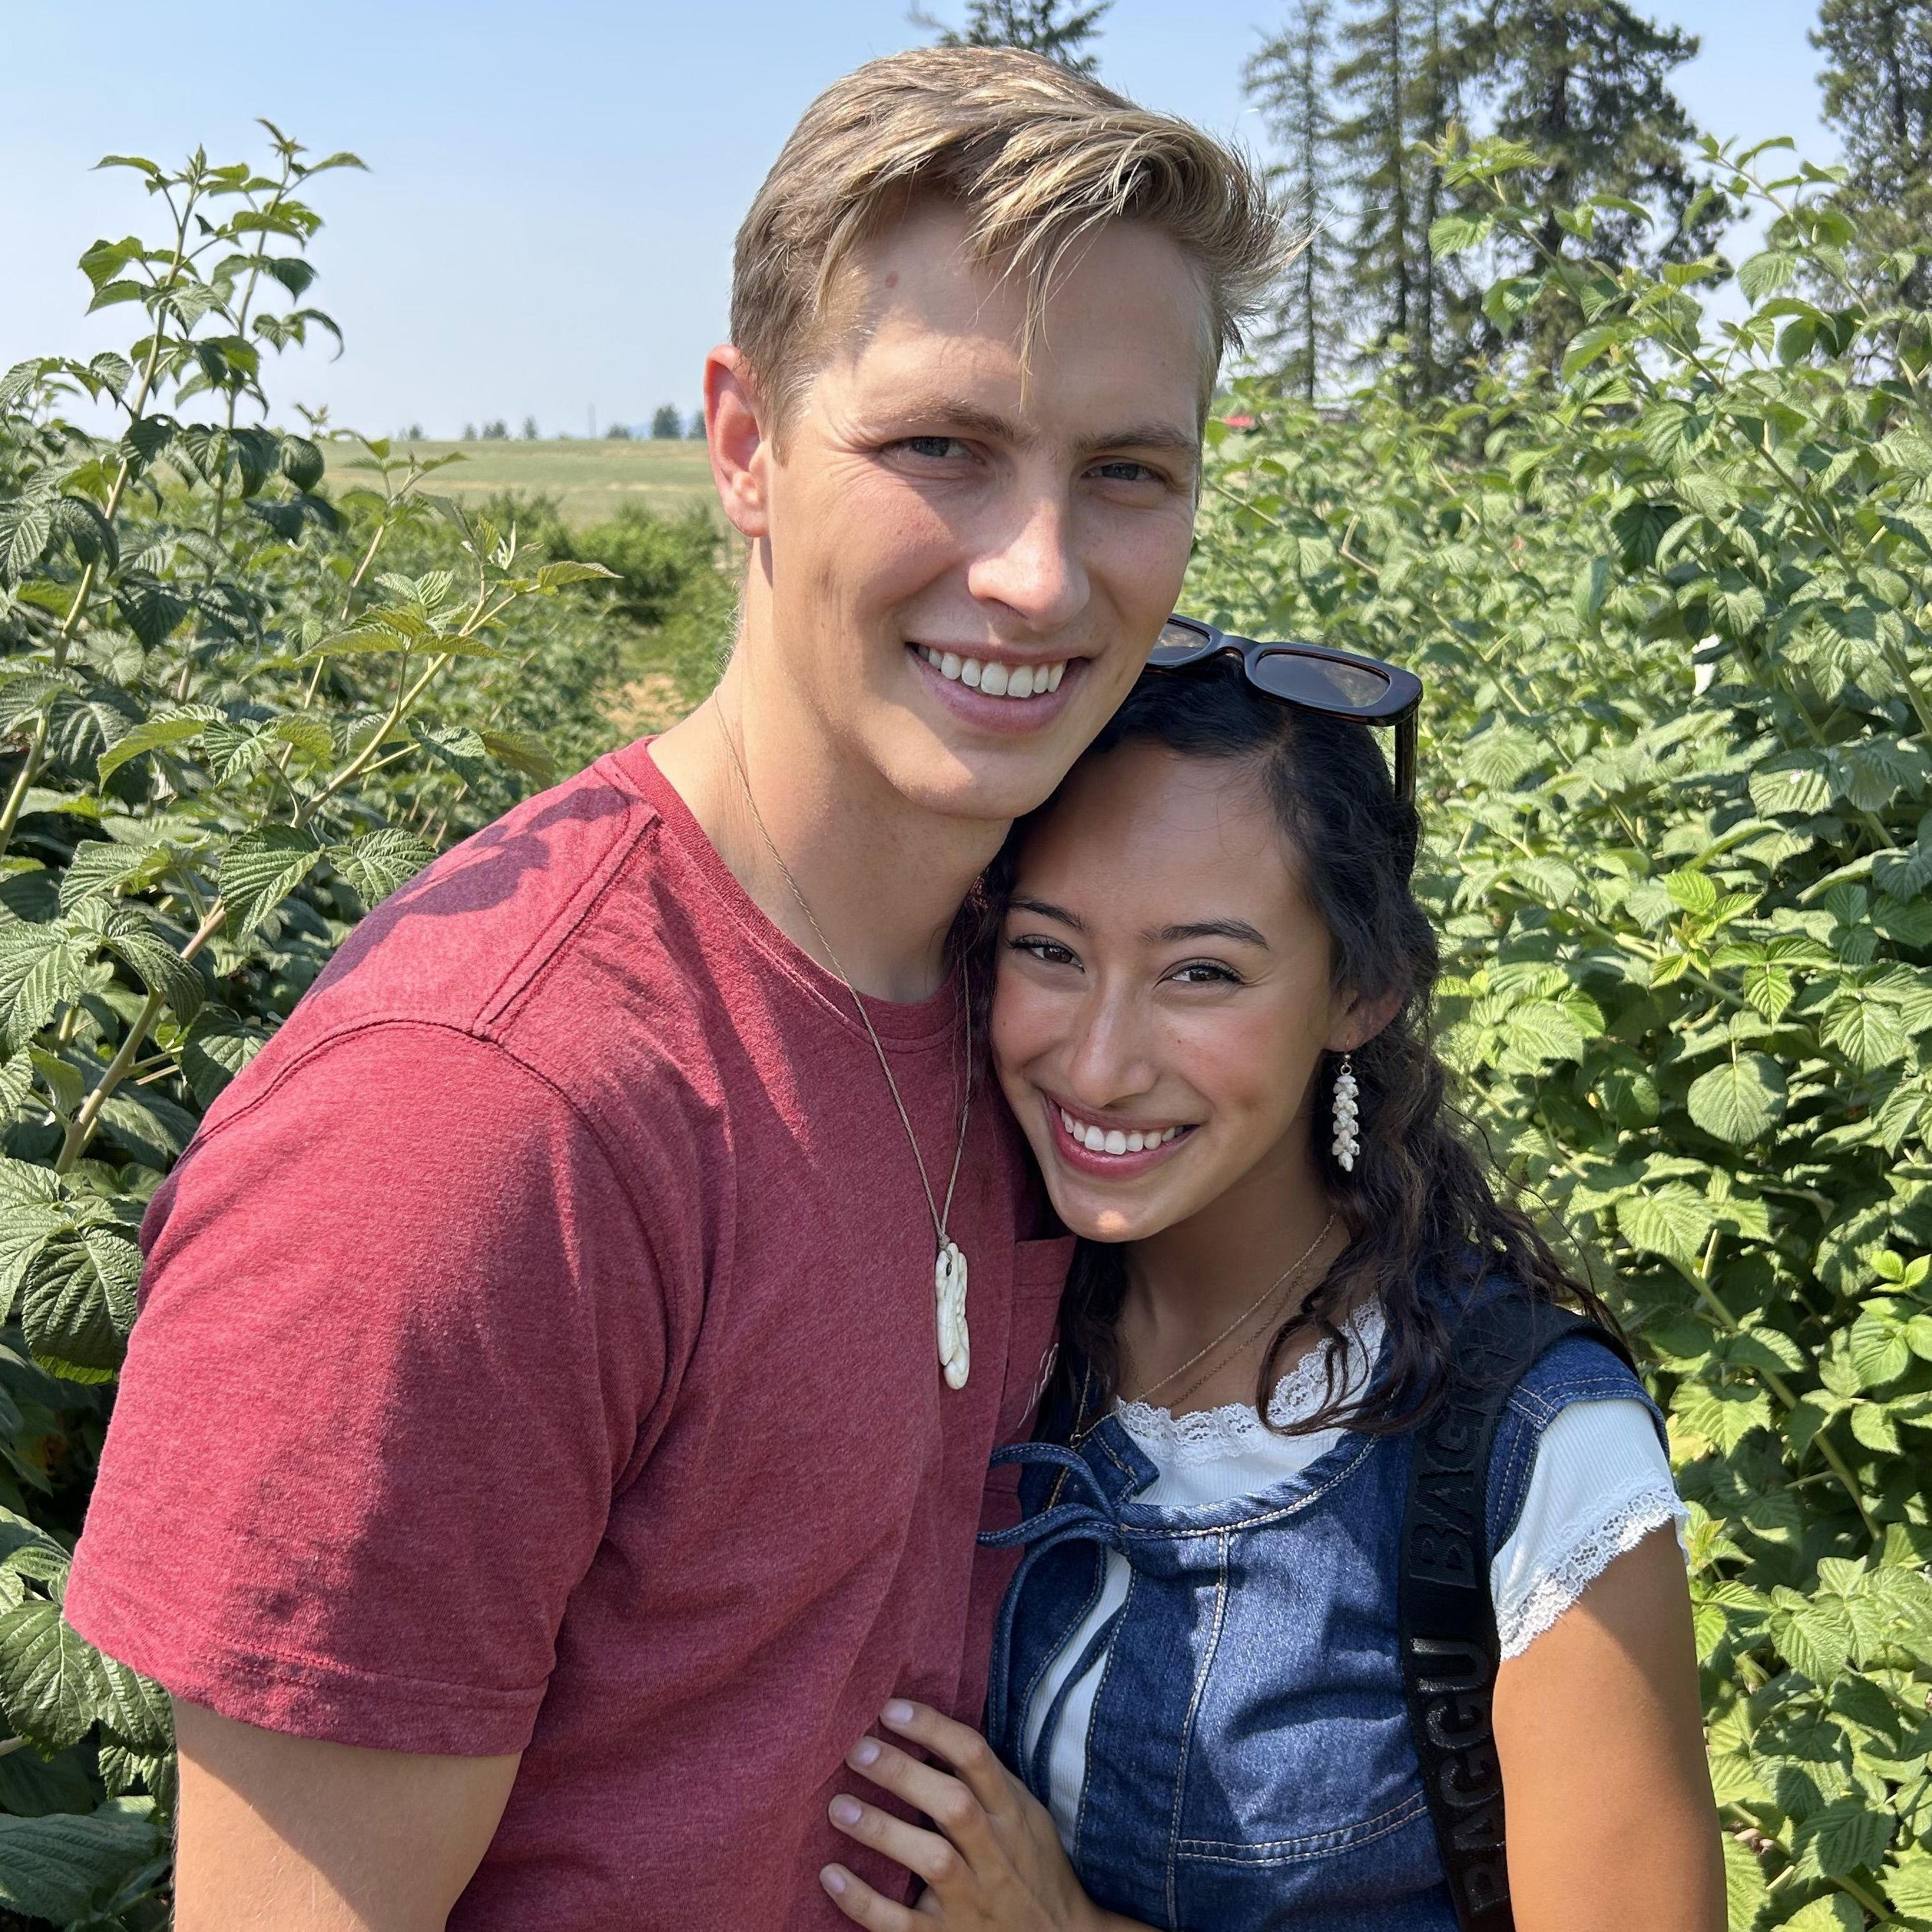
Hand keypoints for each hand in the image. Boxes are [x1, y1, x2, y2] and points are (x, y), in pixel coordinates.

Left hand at [819, 1700, 1104, 1931]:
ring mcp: (972, 1900)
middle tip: (857, 1750)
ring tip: (838, 1806)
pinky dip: (864, 1902)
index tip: (890, 1709)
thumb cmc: (1033, 1868)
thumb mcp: (1026, 1817)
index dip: (933, 1729)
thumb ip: (988, 1780)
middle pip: (953, 1805)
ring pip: (932, 1861)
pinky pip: (903, 1924)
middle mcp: (995, 1854)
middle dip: (903, 1773)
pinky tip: (831, 1876)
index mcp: (1012, 1815)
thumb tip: (933, 1731)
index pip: (976, 1758)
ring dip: (882, 1831)